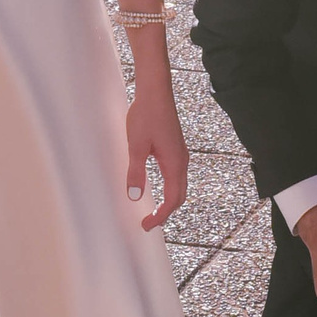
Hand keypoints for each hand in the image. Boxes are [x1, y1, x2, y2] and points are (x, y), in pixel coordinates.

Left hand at [124, 86, 188, 230]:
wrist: (155, 91)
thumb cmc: (146, 115)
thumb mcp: (136, 146)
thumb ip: (136, 173)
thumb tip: (135, 197)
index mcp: (174, 164)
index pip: (172, 200)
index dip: (160, 216)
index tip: (147, 226)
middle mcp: (182, 161)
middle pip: (179, 196)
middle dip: (166, 212)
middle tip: (148, 223)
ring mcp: (181, 154)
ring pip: (179, 186)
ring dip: (169, 201)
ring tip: (154, 210)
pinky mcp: (176, 148)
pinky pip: (176, 175)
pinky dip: (169, 188)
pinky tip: (158, 187)